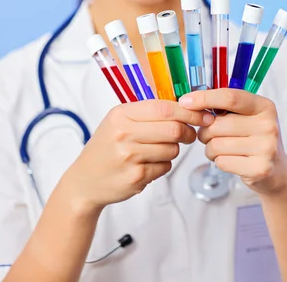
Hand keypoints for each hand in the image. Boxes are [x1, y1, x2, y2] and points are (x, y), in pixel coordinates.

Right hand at [63, 100, 213, 210]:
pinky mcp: (135, 177)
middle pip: (173, 129)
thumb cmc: (106, 147)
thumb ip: (148, 112)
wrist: (84, 181)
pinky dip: (163, 166)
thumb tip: (186, 106)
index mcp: (121, 114)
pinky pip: (164, 168)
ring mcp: (129, 156)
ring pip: (172, 149)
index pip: (164, 108)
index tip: (202, 114)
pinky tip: (147, 164)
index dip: (188, 111)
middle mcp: (124, 133)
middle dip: (187, 132)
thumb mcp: (119, 121)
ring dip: (173, 150)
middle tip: (189, 135)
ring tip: (158, 151)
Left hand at [179, 89, 286, 194]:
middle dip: (204, 131)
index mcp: (264, 106)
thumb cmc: (252, 138)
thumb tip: (190, 101)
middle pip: (218, 124)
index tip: (185, 101)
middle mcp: (269, 125)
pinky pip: (222, 162)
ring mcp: (267, 148)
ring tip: (220, 148)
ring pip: (216, 144)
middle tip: (209, 135)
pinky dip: (218, 161)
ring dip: (210, 148)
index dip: (204, 98)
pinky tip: (230, 160)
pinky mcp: (260, 169)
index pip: (230, 97)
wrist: (276, 171)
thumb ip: (224, 106)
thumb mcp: (246, 116)